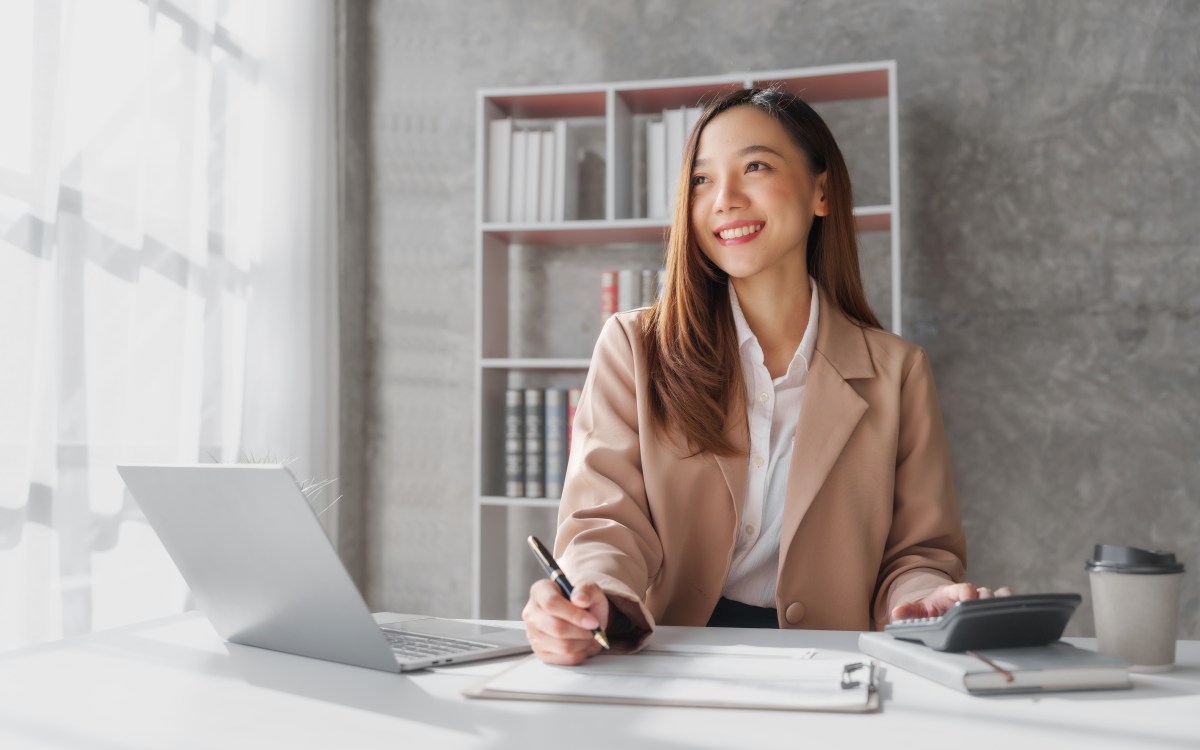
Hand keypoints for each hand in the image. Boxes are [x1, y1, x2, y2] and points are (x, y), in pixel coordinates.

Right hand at [521, 579, 610, 664]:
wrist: (582, 616)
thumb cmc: (584, 602)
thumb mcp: (591, 590)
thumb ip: (587, 590)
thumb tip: (580, 598)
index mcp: (540, 591)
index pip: (551, 603)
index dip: (574, 614)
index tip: (592, 621)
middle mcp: (532, 613)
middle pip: (557, 627)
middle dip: (582, 631)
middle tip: (594, 629)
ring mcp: (533, 634)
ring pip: (562, 646)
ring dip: (583, 643)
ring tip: (588, 635)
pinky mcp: (540, 652)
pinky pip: (564, 658)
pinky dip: (580, 653)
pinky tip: (581, 643)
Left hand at [890, 582, 1013, 621]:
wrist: (943, 606)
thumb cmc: (933, 609)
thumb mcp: (920, 610)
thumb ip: (909, 611)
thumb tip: (895, 612)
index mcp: (951, 593)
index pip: (962, 588)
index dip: (967, 593)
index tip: (970, 599)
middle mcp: (970, 593)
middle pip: (984, 593)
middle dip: (984, 603)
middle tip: (980, 616)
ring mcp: (983, 597)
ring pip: (998, 595)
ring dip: (997, 605)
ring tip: (993, 618)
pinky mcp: (994, 604)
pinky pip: (1009, 598)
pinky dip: (1011, 604)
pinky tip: (1008, 618)